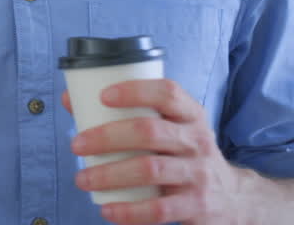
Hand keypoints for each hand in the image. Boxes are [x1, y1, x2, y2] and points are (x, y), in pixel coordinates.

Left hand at [64, 80, 245, 223]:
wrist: (233, 198)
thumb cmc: (183, 154)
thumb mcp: (169, 128)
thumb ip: (125, 113)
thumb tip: (69, 99)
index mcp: (190, 116)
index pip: (168, 93)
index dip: (135, 90)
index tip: (102, 96)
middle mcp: (197, 141)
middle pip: (150, 131)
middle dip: (107, 136)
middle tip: (76, 145)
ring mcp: (199, 174)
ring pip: (150, 169)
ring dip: (110, 174)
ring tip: (82, 179)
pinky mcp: (197, 206)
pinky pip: (160, 209)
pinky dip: (130, 211)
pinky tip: (107, 210)